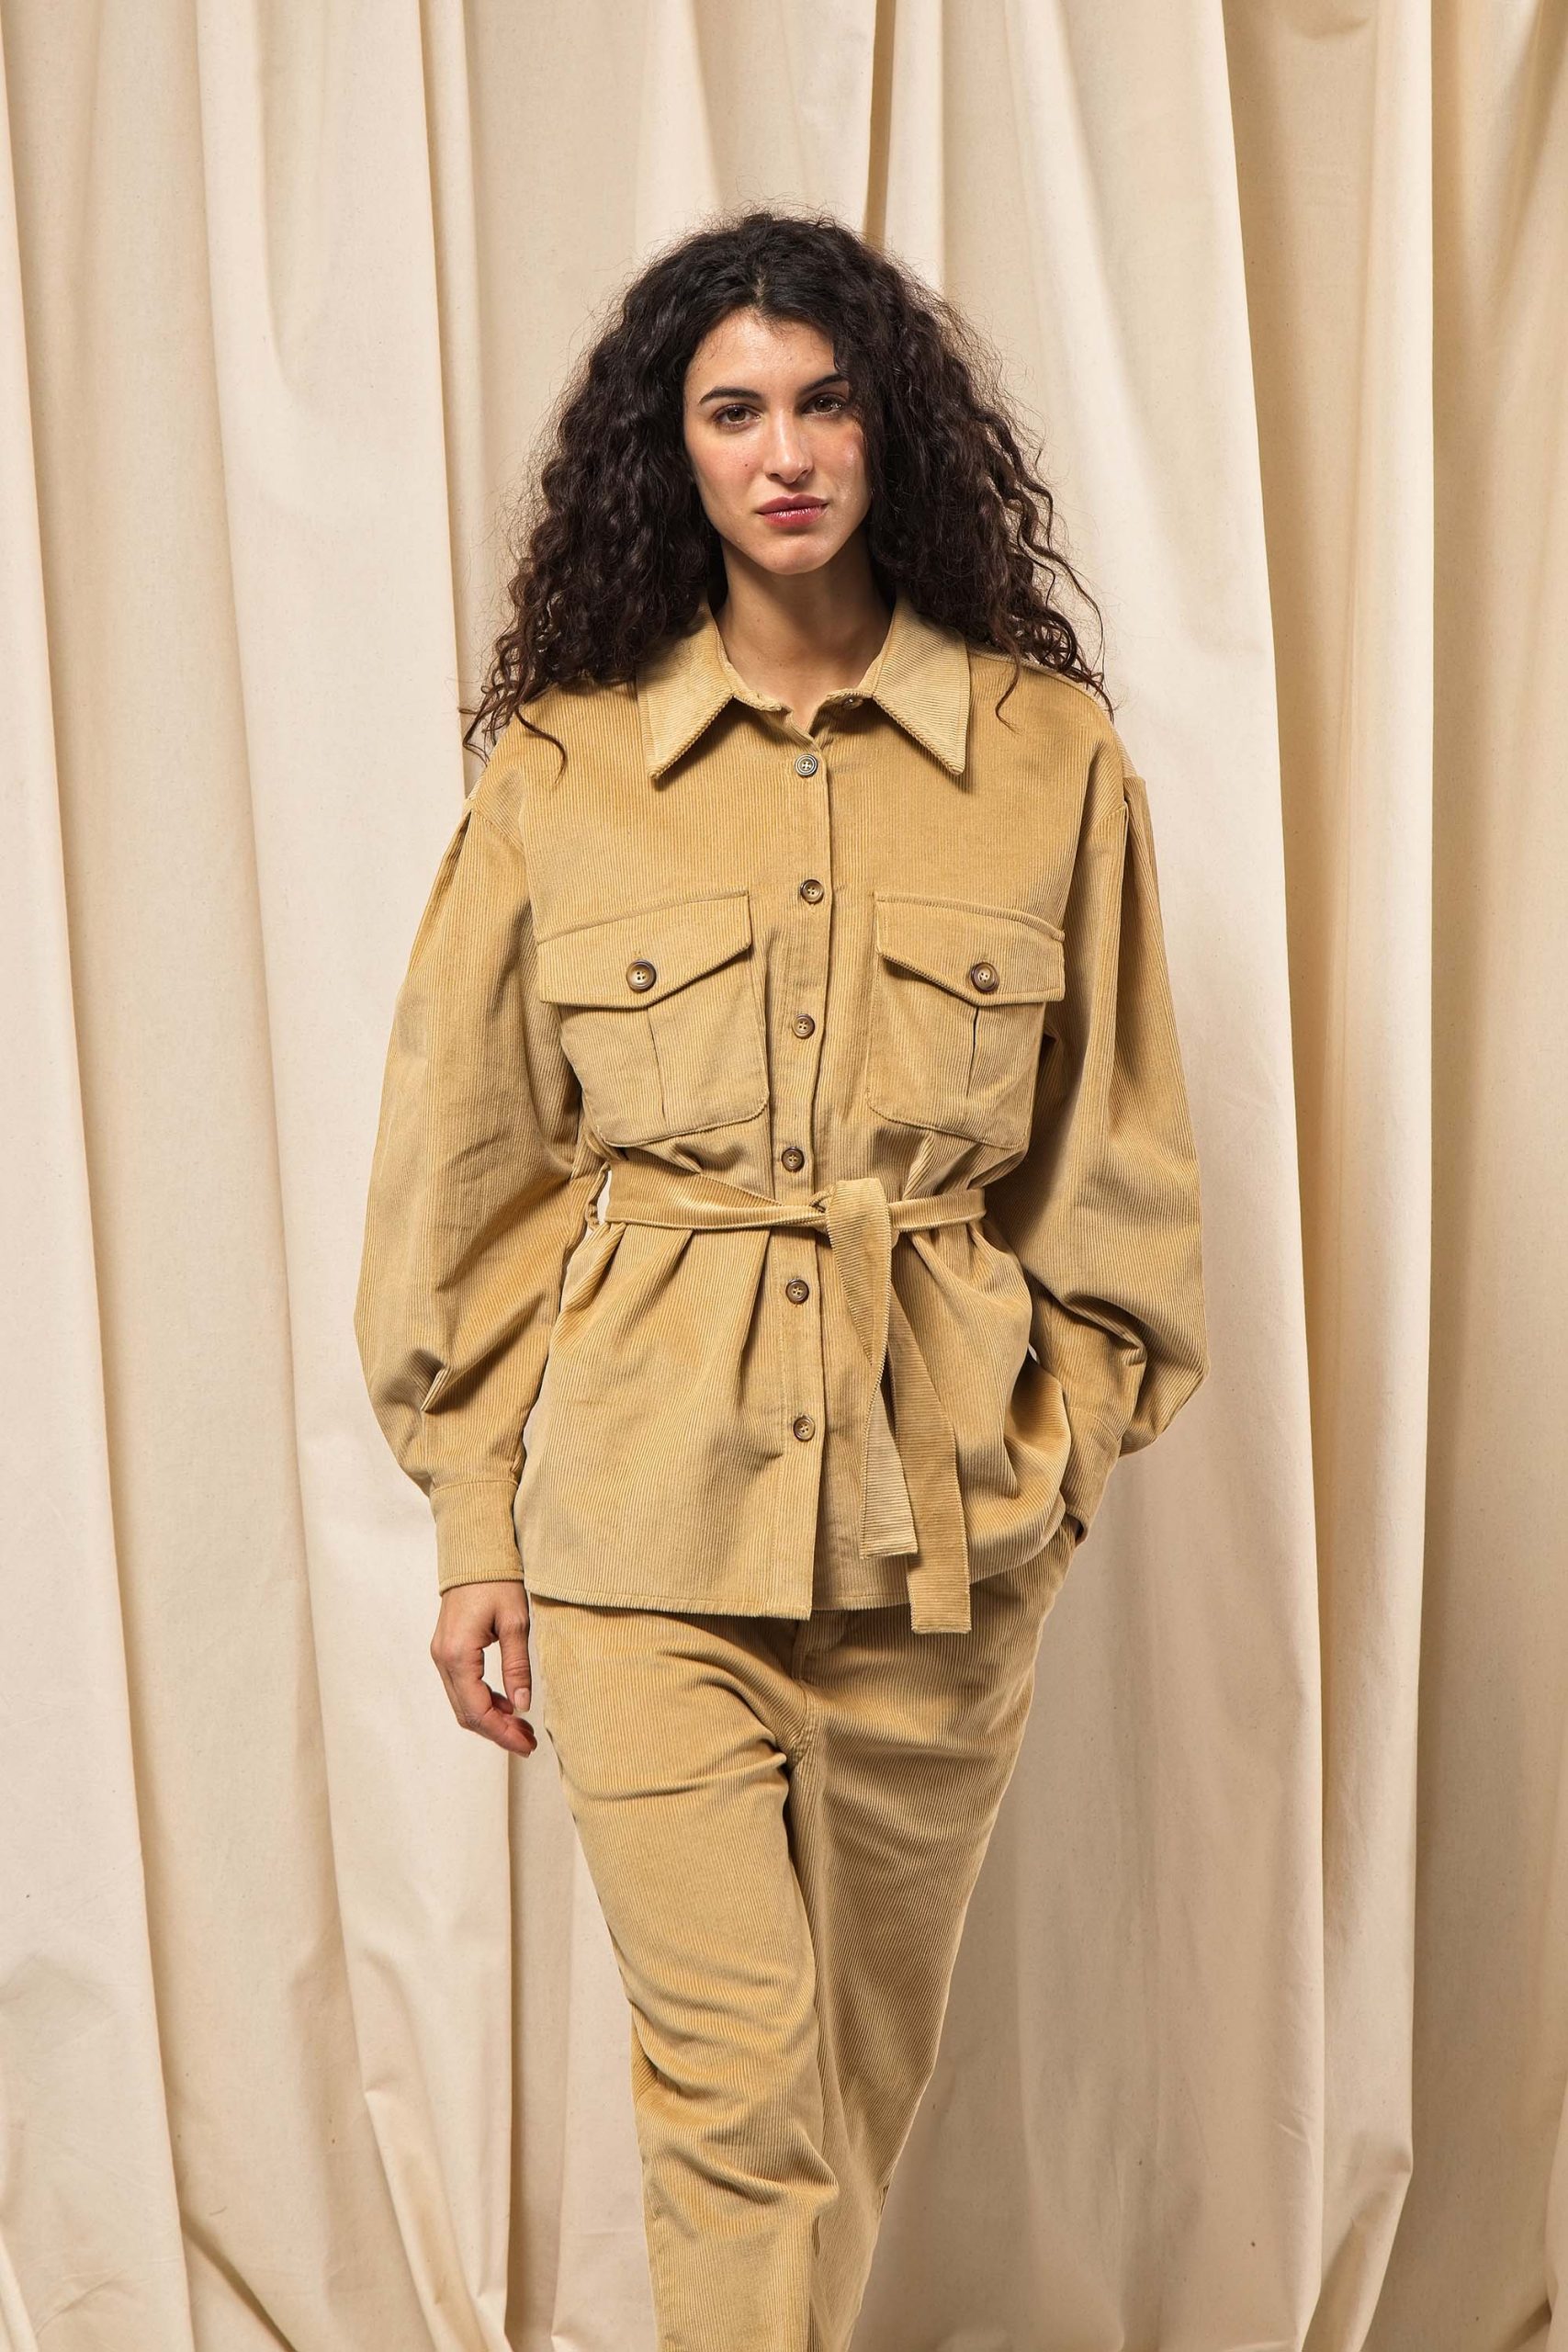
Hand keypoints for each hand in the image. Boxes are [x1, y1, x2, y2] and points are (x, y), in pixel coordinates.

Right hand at [430, 1580, 538, 1755]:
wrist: (474, 1555)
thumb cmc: (496, 1582)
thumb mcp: (516, 1623)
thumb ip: (517, 1667)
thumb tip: (522, 1706)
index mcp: (458, 1655)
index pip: (478, 1710)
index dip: (502, 1733)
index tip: (526, 1745)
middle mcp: (443, 1659)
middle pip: (467, 1713)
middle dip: (498, 1732)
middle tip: (529, 1741)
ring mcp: (442, 1656)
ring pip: (463, 1704)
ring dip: (491, 1719)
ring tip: (522, 1728)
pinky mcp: (447, 1651)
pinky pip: (462, 1688)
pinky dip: (483, 1702)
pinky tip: (507, 1705)